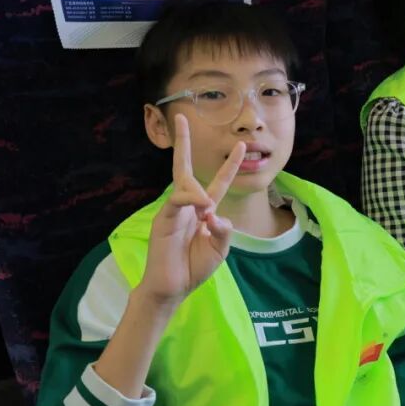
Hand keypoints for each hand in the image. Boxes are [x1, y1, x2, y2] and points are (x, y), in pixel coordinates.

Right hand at [138, 113, 244, 309]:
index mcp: (204, 211)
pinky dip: (191, 201)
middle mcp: (189, 205)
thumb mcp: (220, 249)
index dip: (230, 166)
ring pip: (185, 184)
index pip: (219, 183)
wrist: (173, 287)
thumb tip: (215, 213)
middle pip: (186, 168)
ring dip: (199, 193)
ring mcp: (174, 210)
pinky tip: (201, 211)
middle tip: (182, 118)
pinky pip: (178, 200)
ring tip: (206, 211)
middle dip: (184, 143)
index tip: (240, 146)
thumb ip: (225, 231)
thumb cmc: (195, 268)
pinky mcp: (164, 218)